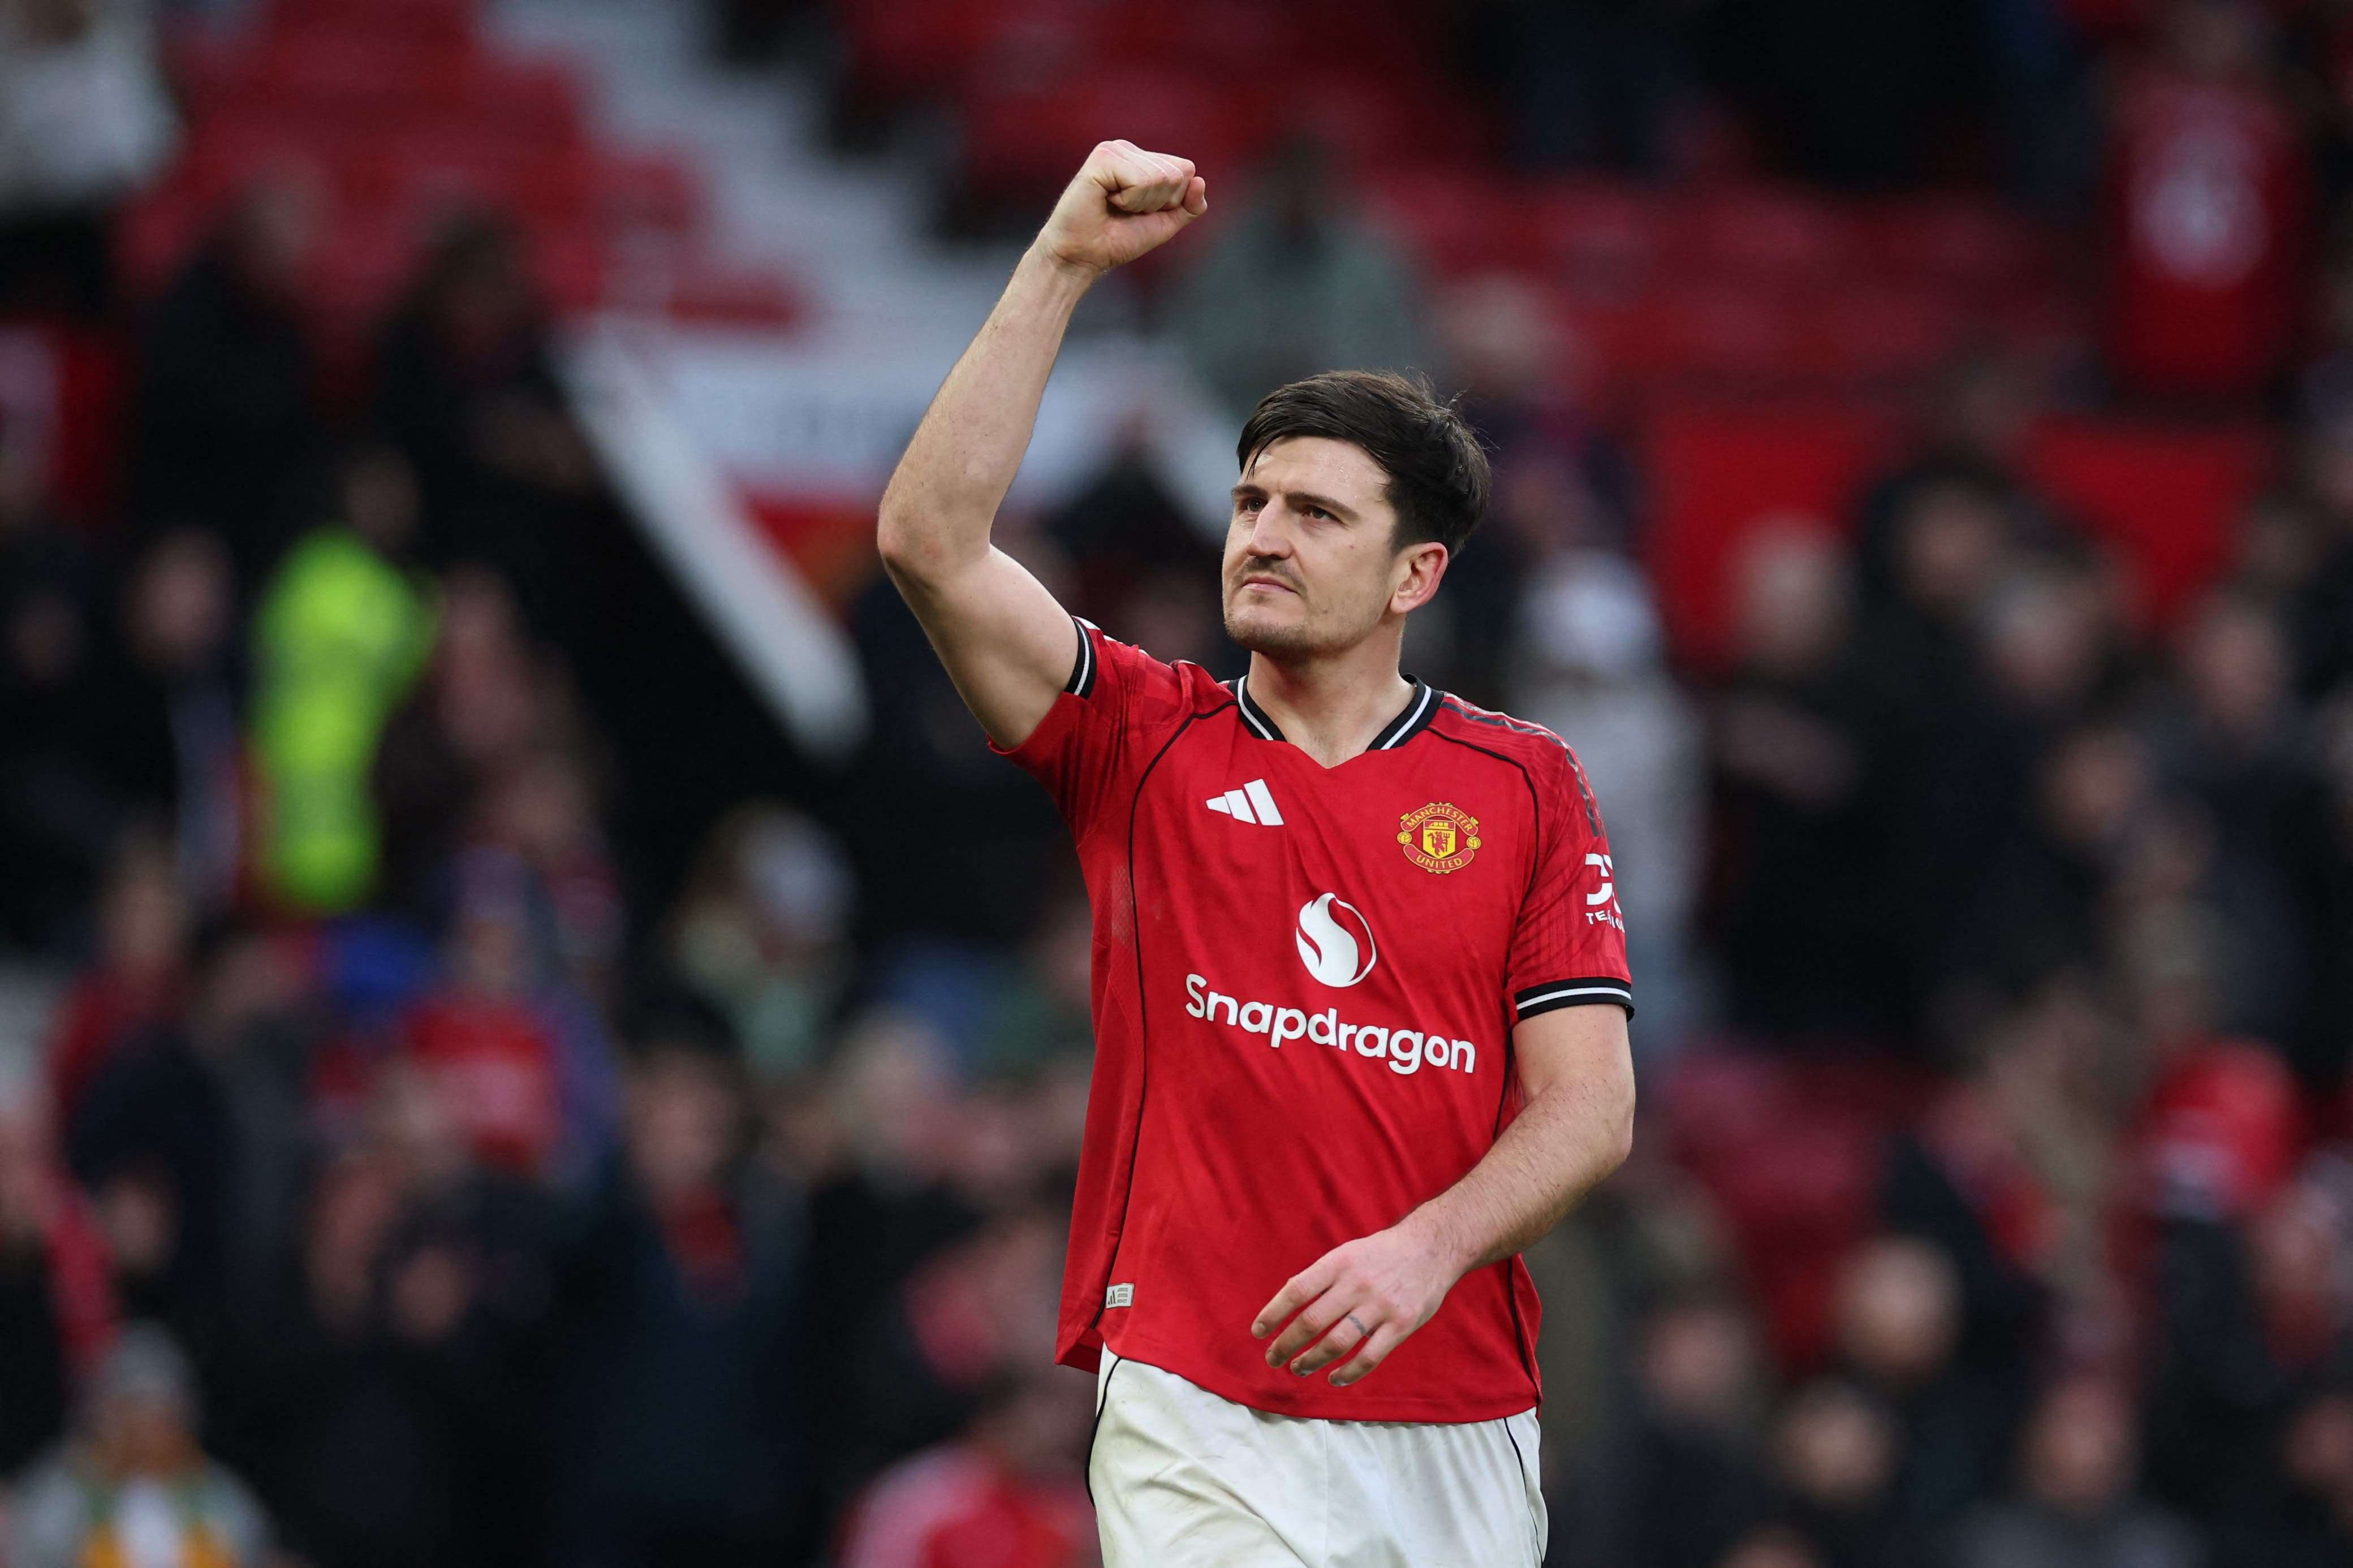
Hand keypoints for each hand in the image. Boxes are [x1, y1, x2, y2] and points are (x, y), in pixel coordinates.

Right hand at [1035, 140, 1207, 277]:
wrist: (1084, 256)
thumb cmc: (1117, 239)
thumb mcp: (1164, 223)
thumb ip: (1189, 205)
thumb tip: (1199, 180)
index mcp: (1143, 158)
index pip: (1185, 170)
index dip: (1171, 202)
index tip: (1141, 212)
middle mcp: (1128, 149)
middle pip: (1177, 173)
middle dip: (1158, 203)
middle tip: (1126, 211)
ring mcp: (1114, 150)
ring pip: (1160, 177)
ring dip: (1141, 203)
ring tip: (1116, 207)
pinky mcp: (1102, 158)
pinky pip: (1141, 180)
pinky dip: (1129, 200)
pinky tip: (1107, 200)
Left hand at [1251, 1219, 1462, 1386]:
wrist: (1432, 1248)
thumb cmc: (1382, 1254)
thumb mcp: (1347, 1253)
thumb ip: (1322, 1277)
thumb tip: (1288, 1304)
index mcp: (1338, 1263)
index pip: (1296, 1291)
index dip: (1273, 1314)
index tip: (1258, 1332)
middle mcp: (1356, 1284)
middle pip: (1311, 1322)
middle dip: (1286, 1345)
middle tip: (1273, 1358)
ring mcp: (1380, 1306)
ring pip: (1336, 1343)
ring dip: (1311, 1361)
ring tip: (1297, 1368)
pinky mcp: (1401, 1325)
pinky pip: (1369, 1357)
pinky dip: (1348, 1373)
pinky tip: (1334, 1378)